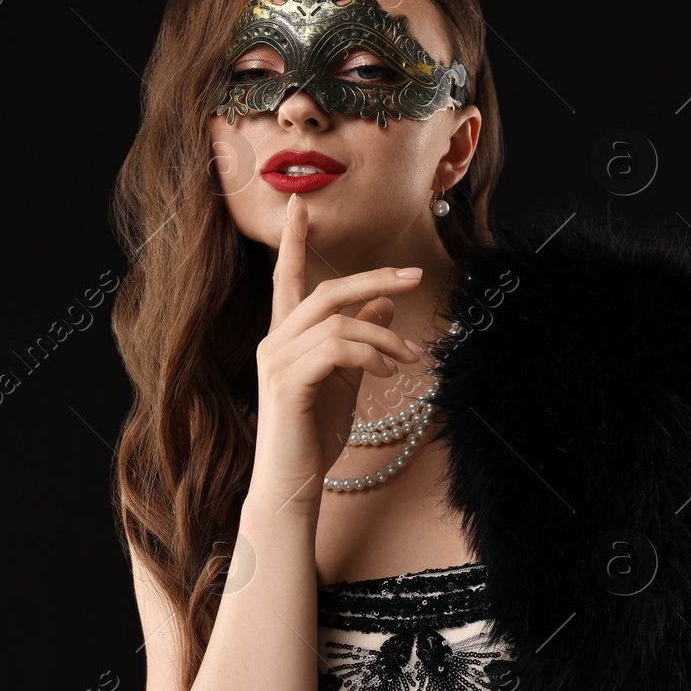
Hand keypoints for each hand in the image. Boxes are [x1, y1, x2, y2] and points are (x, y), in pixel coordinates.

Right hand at [248, 191, 425, 516]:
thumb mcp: (344, 380)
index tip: (300, 204)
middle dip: (374, 277)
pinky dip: (369, 353)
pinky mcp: (288, 383)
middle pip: (327, 290)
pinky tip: (387, 370)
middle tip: (416, 275)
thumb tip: (384, 302)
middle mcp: (274, 342)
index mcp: (285, 337)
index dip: (295, 241)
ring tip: (410, 356)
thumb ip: (360, 340)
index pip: (288, 278)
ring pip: (337, 321)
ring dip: (384, 334)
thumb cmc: (313, 435)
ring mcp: (277, 361)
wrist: (291, 485)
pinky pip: (336, 349)